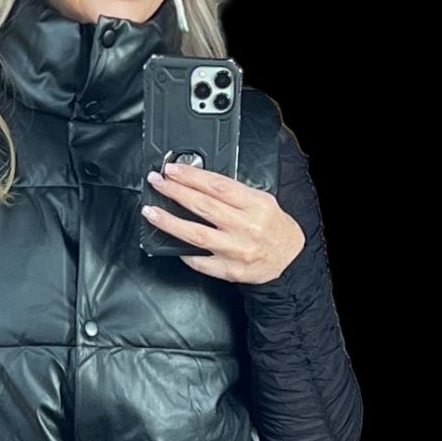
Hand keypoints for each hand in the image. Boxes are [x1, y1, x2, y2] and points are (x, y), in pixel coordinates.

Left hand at [141, 161, 304, 283]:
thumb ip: (235, 193)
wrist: (290, 261)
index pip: (217, 185)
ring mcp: (236, 250)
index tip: (172, 170)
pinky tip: (170, 243)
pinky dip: (184, 252)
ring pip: (195, 234)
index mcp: (255, 205)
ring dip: (169, 222)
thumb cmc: (274, 229)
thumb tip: (200, 182)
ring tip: (151, 211)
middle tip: (157, 183)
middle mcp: (245, 227)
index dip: (191, 176)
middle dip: (175, 192)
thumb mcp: (263, 201)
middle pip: (203, 206)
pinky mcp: (229, 270)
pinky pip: (200, 261)